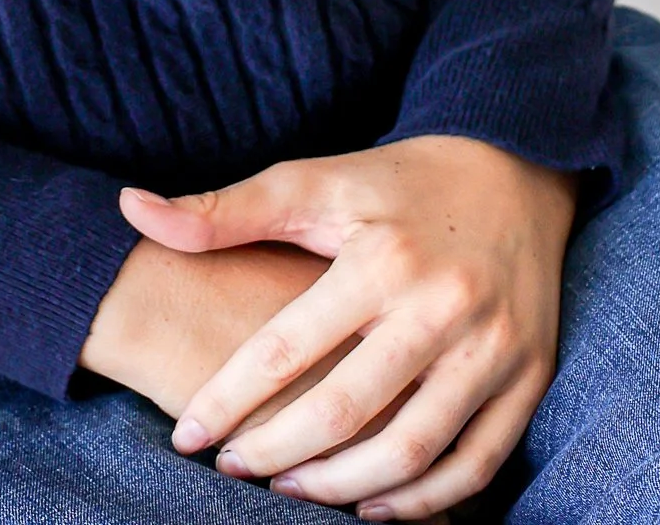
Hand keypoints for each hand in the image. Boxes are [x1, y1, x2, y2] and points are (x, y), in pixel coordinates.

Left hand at [120, 135, 576, 516]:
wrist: (516, 169)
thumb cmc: (397, 183)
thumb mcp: (315, 182)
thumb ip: (224, 208)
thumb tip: (130, 207)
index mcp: (380, 257)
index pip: (285, 348)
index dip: (228, 400)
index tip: (186, 434)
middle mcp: (440, 305)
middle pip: (346, 410)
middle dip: (278, 453)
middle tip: (233, 467)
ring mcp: (492, 348)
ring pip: (411, 451)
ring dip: (343, 488)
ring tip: (291, 490)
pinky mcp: (529, 376)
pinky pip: (475, 466)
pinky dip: (424, 502)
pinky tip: (373, 507)